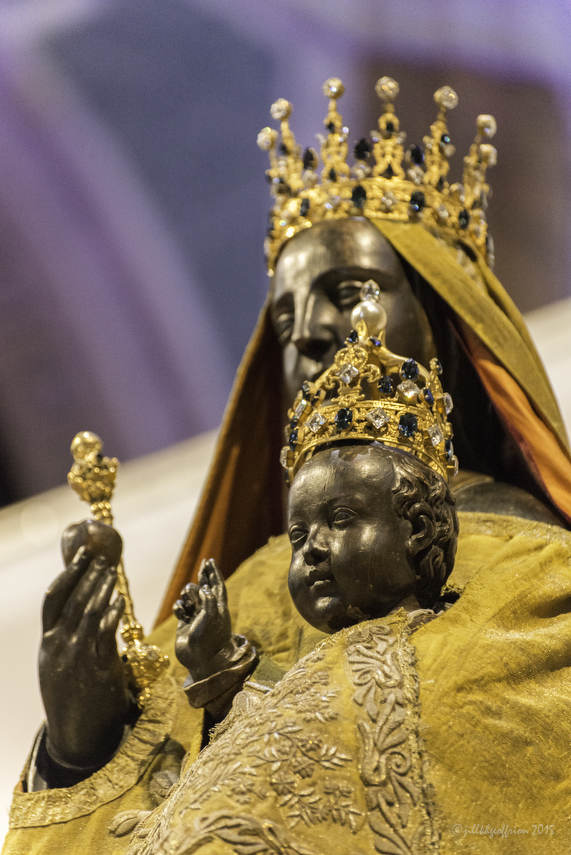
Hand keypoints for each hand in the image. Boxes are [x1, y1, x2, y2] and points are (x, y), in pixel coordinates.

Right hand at [39, 520, 130, 772]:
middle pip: (72, 600)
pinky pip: (103, 636)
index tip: (82, 553)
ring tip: (112, 573)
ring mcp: (75, 659)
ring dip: (101, 589)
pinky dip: (111, 614)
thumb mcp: (61, 665)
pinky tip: (119, 602)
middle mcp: (57, 648)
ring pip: (87, 613)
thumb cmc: (74, 697)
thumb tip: (91, 606)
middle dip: (88, 574)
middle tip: (103, 555)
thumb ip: (70, 638)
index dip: (68, 573)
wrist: (76, 741)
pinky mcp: (96, 671)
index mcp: (47, 644)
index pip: (52, 599)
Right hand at [174, 559, 231, 680]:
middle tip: (204, 563)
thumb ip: (208, 599)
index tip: (210, 561)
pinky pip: (180, 608)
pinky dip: (179, 608)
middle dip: (204, 575)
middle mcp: (209, 610)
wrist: (200, 660)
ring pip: (190, 596)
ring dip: (188, 595)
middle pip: (206, 587)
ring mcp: (197, 616)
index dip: (214, 572)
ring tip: (188, 603)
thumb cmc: (209, 638)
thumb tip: (203, 588)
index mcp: (219, 607)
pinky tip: (182, 615)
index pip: (217, 585)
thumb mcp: (212, 616)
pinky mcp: (185, 623)